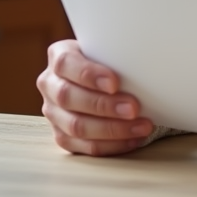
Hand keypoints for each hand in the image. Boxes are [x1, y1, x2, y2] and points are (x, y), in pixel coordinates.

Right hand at [37, 39, 152, 155]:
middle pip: (68, 97)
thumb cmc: (109, 60)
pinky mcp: (62, 135)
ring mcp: (53, 113)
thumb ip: (116, 54)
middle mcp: (50, 84)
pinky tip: (133, 139)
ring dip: (112, 129)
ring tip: (141, 126)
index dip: (88, 74)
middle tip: (133, 108)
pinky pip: (84, 147)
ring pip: (76, 126)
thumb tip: (146, 60)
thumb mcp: (109, 49)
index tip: (115, 83)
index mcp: (59, 56)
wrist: (101, 77)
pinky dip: (111, 145)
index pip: (65, 63)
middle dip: (104, 105)